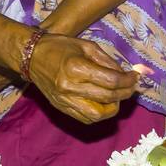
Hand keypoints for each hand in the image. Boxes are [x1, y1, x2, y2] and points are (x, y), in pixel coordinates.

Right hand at [28, 33, 150, 123]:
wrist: (30, 57)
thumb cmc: (60, 47)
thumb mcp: (87, 46)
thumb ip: (108, 61)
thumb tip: (126, 75)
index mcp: (76, 68)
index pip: (111, 81)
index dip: (128, 80)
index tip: (135, 77)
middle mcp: (70, 87)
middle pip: (107, 98)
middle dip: (125, 93)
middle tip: (131, 87)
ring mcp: (64, 100)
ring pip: (98, 115)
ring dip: (113, 108)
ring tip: (117, 97)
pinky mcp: (61, 108)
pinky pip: (85, 118)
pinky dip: (99, 114)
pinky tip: (104, 104)